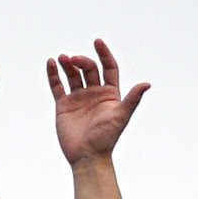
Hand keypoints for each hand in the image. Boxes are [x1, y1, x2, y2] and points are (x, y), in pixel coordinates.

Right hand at [48, 42, 149, 164]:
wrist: (87, 156)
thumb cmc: (106, 138)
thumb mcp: (121, 116)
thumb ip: (132, 99)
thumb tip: (147, 84)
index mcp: (110, 93)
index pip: (108, 67)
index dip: (104, 54)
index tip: (98, 42)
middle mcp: (94, 93)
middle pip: (89, 69)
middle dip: (82, 61)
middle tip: (73, 59)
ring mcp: (78, 98)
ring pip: (72, 75)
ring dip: (67, 64)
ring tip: (61, 58)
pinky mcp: (64, 105)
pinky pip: (57, 86)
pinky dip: (53, 74)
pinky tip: (51, 63)